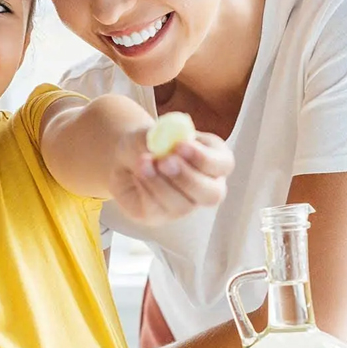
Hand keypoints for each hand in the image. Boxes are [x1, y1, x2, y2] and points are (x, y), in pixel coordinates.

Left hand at [109, 131, 232, 223]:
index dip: (203, 158)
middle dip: (187, 178)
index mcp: (213, 159)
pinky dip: (145, 189)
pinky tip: (137, 175)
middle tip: (164, 161)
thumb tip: (169, 145)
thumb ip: (165, 136)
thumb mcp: (155, 132)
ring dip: (159, 183)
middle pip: (212, 194)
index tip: (180, 145)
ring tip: (142, 163)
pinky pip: (157, 209)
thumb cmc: (148, 142)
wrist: (123, 157)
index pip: (223, 164)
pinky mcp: (161, 215)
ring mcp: (185, 204)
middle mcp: (206, 186)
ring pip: (182, 205)